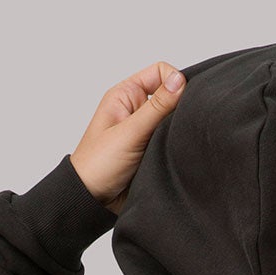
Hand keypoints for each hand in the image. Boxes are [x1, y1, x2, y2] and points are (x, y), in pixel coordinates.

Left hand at [69, 60, 185, 214]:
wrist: (93, 201)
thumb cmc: (99, 165)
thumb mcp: (130, 132)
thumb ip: (156, 107)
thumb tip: (179, 80)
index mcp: (126, 95)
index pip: (160, 73)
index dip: (175, 82)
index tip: (182, 101)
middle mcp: (137, 109)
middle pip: (170, 96)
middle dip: (179, 108)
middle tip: (177, 127)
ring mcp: (145, 130)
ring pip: (174, 120)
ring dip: (177, 130)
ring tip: (171, 144)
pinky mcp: (153, 150)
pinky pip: (172, 140)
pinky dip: (176, 145)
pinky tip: (174, 154)